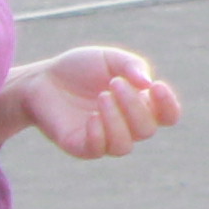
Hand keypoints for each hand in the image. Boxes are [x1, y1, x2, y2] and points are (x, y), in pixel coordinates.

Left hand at [0, 46, 179, 159]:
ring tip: (101, 97)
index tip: (157, 86)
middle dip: (134, 106)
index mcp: (140, 104)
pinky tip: (91, 116)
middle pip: (147, 130)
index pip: (168, 116)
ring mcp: (104, 138)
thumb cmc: (79, 69)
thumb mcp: (108, 58)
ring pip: (125, 146)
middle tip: (115, 84)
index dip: (169, 105)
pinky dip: (99, 134)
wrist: (40, 80)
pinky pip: (99, 150)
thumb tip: (148, 83)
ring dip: (117, 121)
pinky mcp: (81, 146)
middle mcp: (126, 125)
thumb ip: (131, 65)